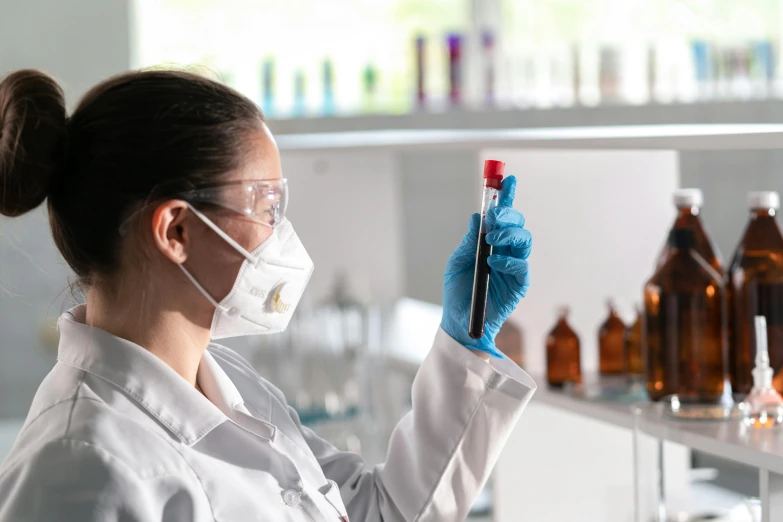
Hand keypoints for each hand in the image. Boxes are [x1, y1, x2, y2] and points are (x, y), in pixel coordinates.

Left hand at [440, 176, 531, 357]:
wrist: (460, 322)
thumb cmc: (457, 294)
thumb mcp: (457, 263)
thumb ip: (468, 241)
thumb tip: (476, 216)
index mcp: (490, 244)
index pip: (502, 217)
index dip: (506, 197)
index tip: (506, 179)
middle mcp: (505, 251)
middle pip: (518, 223)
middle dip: (508, 214)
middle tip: (493, 218)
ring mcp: (514, 267)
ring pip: (524, 239)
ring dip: (509, 234)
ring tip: (492, 240)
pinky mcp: (519, 284)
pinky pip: (522, 265)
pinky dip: (508, 260)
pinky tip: (494, 263)